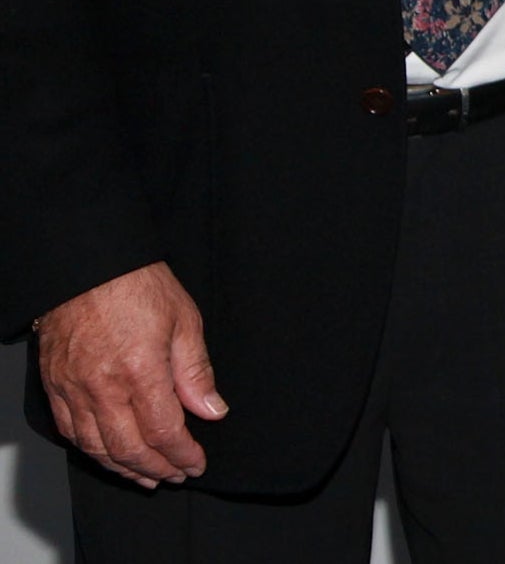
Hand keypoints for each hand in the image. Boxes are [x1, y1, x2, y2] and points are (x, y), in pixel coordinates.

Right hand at [34, 263, 226, 487]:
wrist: (88, 265)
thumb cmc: (136, 285)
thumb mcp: (184, 321)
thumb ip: (196, 372)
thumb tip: (212, 410)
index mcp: (140, 371)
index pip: (163, 431)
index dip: (182, 454)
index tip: (196, 463)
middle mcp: (102, 387)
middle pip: (129, 448)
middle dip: (156, 469)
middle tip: (175, 475)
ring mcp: (74, 389)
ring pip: (96, 447)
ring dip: (123, 468)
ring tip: (146, 476)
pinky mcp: (55, 386)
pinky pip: (70, 431)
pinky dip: (91, 451)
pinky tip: (108, 455)